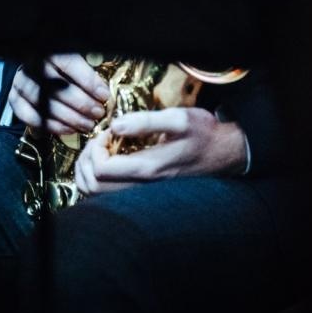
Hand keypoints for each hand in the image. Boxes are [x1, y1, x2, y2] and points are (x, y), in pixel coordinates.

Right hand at [7, 54, 109, 136]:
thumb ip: (88, 74)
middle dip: (81, 103)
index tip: (103, 96)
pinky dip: (51, 126)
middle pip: (55, 86)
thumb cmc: (65, 70)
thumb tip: (104, 93)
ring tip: (87, 125)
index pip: (68, 63)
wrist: (39, 75)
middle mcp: (30, 65)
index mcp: (49, 51)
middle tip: (97, 113)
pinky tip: (69, 130)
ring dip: (69, 118)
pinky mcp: (14, 99)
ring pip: (43, 103)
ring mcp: (20, 82)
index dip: (87, 81)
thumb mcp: (78, 63)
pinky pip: (30, 117)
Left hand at [73, 107, 247, 196]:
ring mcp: (144, 191)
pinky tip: (111, 159)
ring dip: (90, 170)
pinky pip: (110, 193)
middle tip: (98, 142)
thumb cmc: (203, 134)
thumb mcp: (178, 119)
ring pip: (99, 193)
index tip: (106, 133)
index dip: (94, 149)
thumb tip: (115, 125)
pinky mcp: (145, 191)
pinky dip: (100, 177)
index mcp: (148, 168)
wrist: (225, 153)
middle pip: (93, 186)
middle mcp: (143, 186)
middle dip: (85, 160)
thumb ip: (145, 121)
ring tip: (101, 150)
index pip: (101, 170)